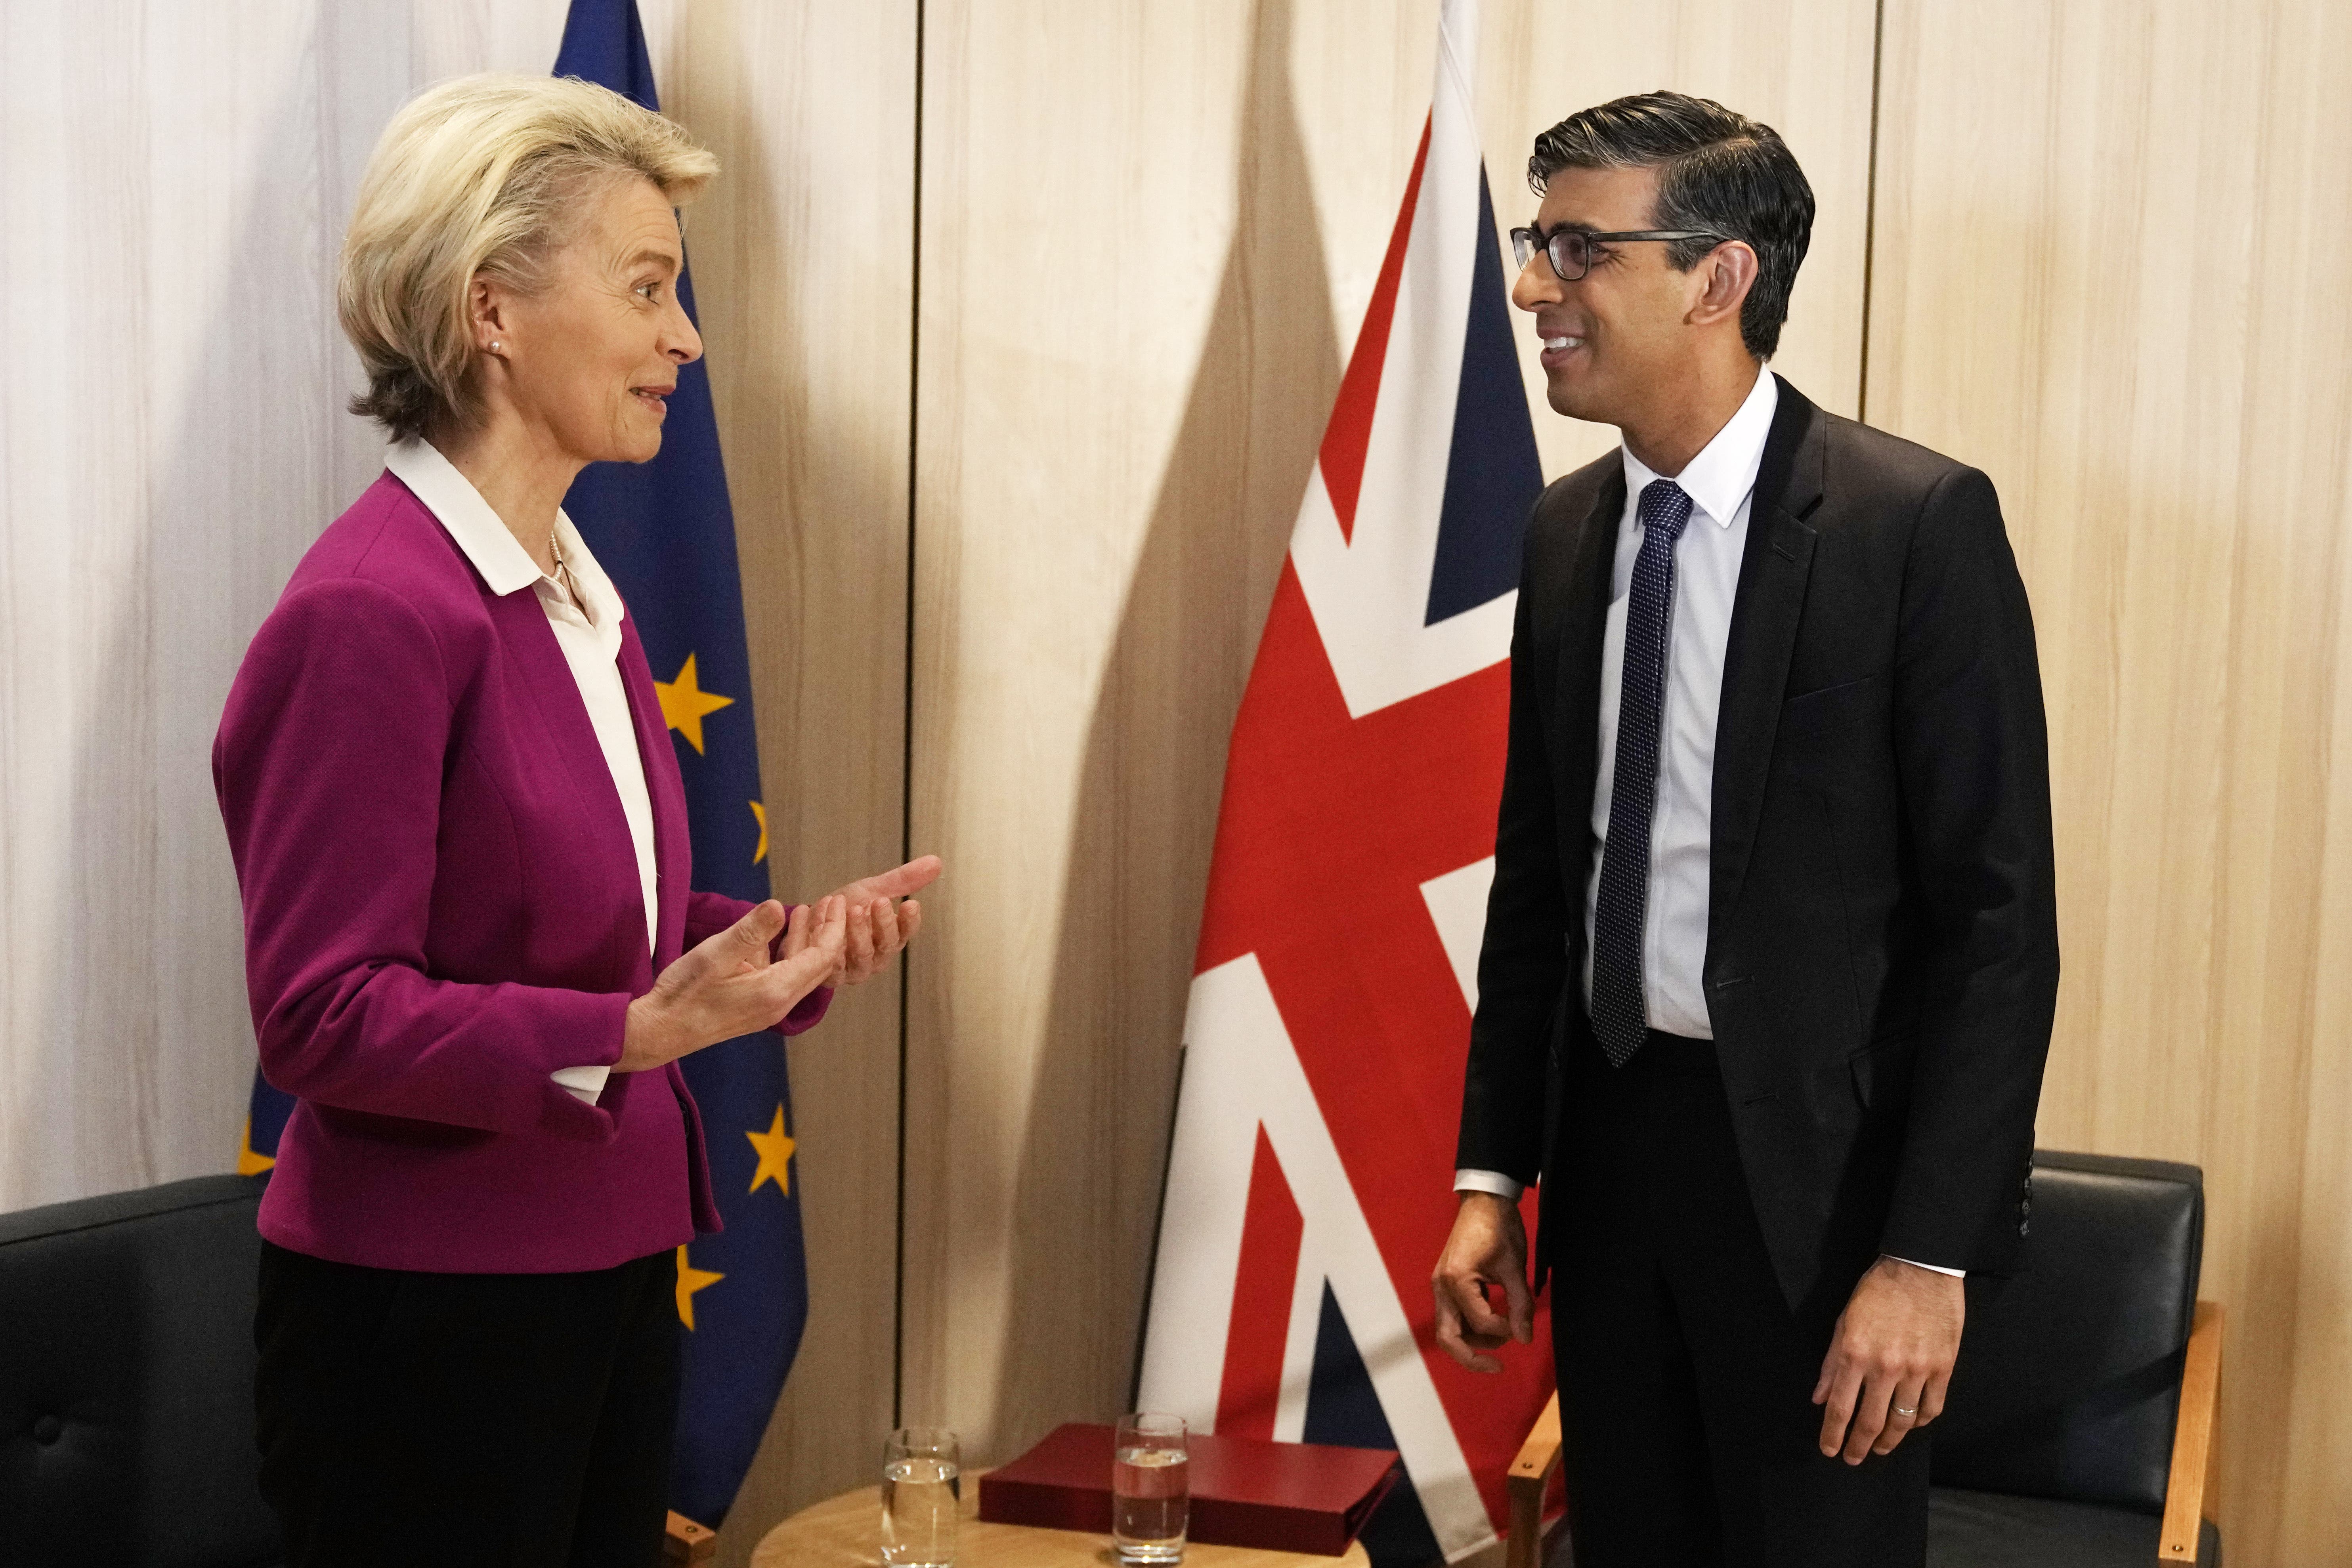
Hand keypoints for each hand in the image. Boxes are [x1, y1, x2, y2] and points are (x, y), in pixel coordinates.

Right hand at [617, 897, 846, 1071]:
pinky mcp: (756, 1007)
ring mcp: (768, 1008)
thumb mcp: (715, 954)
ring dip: (805, 940)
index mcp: (777, 990)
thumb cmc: (684, 993)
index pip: (822, 957)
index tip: (838, 900)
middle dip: (827, 932)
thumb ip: (750, 931)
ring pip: (800, 971)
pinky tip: (778, 933)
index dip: (834, 927)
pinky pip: (783, 977)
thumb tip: (778, 905)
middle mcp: (780, 1003)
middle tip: (831, 902)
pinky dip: (786, 953)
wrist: (659, 1031)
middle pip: (818, 965)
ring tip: (806, 910)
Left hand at [822, 854, 941, 986]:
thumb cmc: (842, 909)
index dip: (910, 920)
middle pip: (886, 945)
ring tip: (853, 910)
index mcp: (890, 937)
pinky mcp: (831, 976)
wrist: (807, 924)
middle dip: (884, 923)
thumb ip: (901, 880)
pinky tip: (820, 920)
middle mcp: (876, 957)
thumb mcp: (871, 890)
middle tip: (880, 901)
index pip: (906, 931)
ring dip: (858, 932)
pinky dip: (825, 938)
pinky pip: (832, 962)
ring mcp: (854, 969)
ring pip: (862, 955)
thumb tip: (936, 862)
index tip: (911, 903)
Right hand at [1430, 1193, 1533, 1372]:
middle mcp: (1442, 1286)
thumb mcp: (1514, 1266)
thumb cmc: (1499, 1227)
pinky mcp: (1447, 1283)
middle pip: (1447, 1338)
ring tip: (1504, 1334)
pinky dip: (1471, 1326)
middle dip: (1472, 1357)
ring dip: (1474, 1341)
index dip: (1504, 1329)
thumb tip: (1524, 1338)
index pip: (1479, 1322)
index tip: (1523, 1323)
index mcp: (1456, 1279)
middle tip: (1498, 1366)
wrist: (1484, 1200)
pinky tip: (1494, 1322)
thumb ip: (1519, 1304)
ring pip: (1449, 1330)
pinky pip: (1454, 1315)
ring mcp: (1441, 1285)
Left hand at [1812, 1257, 1964, 1462]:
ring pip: (1903, 1421)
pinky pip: (1932, 1407)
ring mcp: (1917, 1369)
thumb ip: (1831, 1364)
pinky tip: (1909, 1425)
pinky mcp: (1943, 1367)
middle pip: (1871, 1421)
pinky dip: (1919, 1422)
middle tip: (1854, 1458)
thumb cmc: (1877, 1292)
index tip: (1829, 1450)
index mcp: (1855, 1353)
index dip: (1832, 1434)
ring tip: (1880, 1447)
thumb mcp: (1843, 1322)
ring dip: (1889, 1440)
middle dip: (1860, 1446)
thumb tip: (1819, 1398)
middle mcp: (1885, 1366)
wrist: (1921, 1269)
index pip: (1840, 1407)